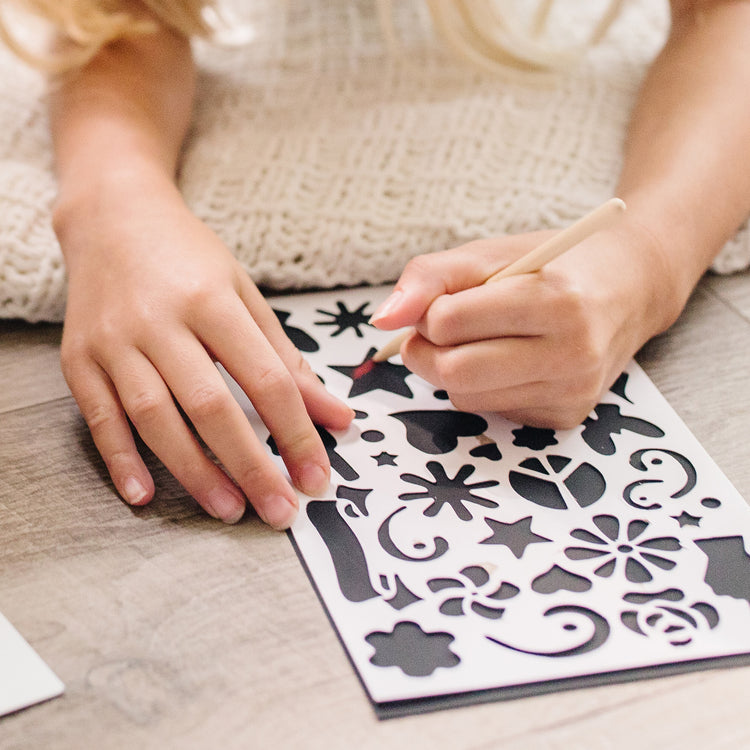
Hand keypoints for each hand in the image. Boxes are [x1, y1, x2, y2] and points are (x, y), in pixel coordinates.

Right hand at [57, 181, 352, 527]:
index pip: (265, 378)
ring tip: (230, 510)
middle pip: (211, 406)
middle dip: (251, 466)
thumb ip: (287, 359)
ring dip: (194, 472)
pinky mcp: (78, 358)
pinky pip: (99, 417)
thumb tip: (335, 416)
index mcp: (212, 300)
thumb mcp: (245, 296)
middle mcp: (160, 321)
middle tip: (280, 511)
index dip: (296, 432)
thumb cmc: (190, 258)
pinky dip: (120, 459)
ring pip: (155, 418)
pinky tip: (143, 496)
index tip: (316, 476)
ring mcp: (114, 341)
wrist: (113, 218)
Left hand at [371, 220, 678, 427]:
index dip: (431, 312)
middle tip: (441, 329)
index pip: (449, 323)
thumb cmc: (552, 265)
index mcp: (556, 300)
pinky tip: (510, 361)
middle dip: (429, 350)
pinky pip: (492, 412)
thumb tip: (382, 320)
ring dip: (454, 370)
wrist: (630, 290)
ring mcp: (572, 392)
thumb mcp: (490, 254)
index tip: (444, 301)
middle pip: (453, 372)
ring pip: (466, 398)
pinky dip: (484, 387)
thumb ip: (429, 277)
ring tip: (482, 340)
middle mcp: (572, 353)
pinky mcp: (566, 417)